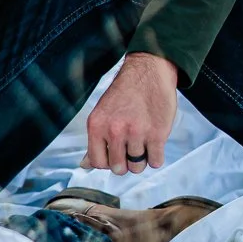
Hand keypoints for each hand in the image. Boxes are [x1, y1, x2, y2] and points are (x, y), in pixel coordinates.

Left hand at [83, 53, 178, 175]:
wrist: (148, 72)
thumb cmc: (124, 94)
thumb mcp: (101, 114)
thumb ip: (95, 141)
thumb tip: (85, 165)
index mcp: (96, 126)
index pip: (98, 163)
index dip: (108, 162)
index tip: (115, 153)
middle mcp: (114, 130)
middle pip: (118, 169)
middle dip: (125, 162)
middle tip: (130, 147)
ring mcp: (136, 133)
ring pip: (138, 167)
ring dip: (142, 158)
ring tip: (143, 140)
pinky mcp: (157, 134)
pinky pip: (156, 162)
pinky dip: (156, 156)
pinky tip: (154, 142)